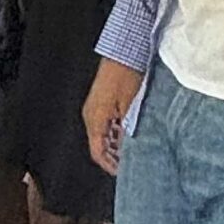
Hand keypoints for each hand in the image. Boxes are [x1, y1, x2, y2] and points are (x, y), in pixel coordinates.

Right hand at [84, 58, 143, 176]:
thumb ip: (126, 130)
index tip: (122, 172)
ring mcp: (94, 107)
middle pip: (98, 144)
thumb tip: (127, 150)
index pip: (97, 151)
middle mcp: (90, 115)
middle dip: (113, 156)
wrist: (123, 51)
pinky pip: (104, 123)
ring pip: (102, 134)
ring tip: (132, 150)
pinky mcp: (100, 101)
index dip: (109, 165)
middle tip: (130, 163)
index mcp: (94, 118)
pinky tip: (128, 133)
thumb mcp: (129, 106)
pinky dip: (114, 132)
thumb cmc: (125, 76)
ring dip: (114, 144)